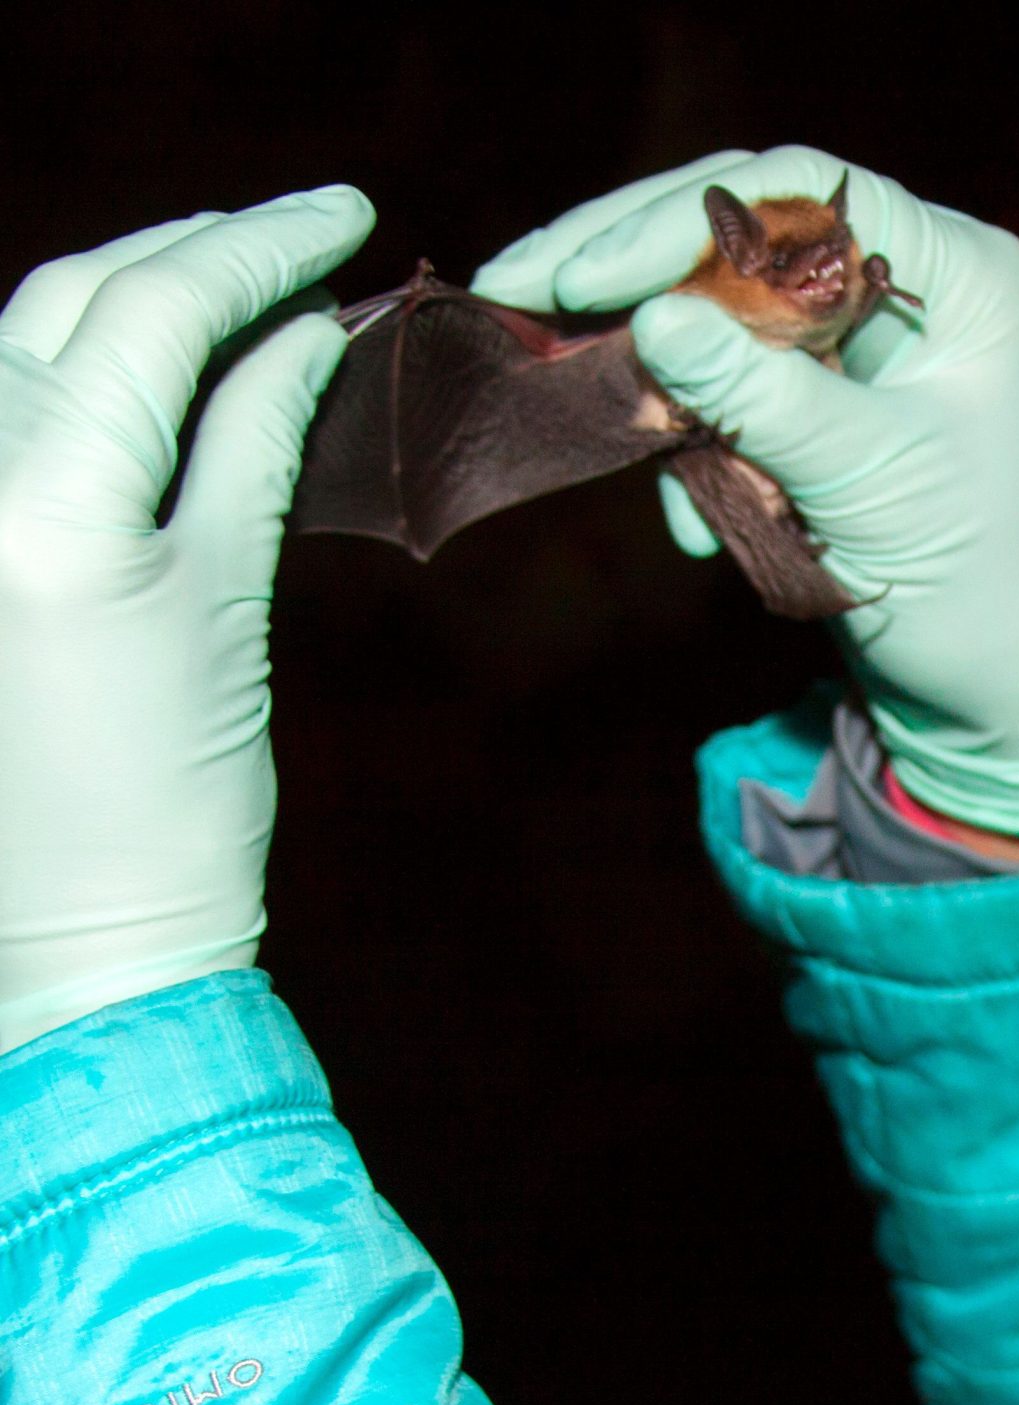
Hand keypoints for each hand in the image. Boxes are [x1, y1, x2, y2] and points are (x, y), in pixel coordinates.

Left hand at [0, 188, 374, 1054]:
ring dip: (132, 297)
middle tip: (306, 238)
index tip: (345, 215)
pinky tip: (161, 364)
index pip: (150, 315)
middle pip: (72, 300)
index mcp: (40, 505)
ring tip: (238, 286)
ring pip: (26, 338)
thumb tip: (302, 330)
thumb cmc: (168, 805)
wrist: (79, 935)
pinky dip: (86, 365)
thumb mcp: (222, 606)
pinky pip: (12, 409)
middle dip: (192, 254)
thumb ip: (253, 443)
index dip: (255, 246)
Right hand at [471, 148, 1018, 845]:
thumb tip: (648, 316)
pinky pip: (734, 397)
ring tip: (588, 409)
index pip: (802, 192)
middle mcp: (916, 288)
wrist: (1018, 701)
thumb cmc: (986, 585)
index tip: (584, 276)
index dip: (677, 220)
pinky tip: (691, 527)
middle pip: (746, 235)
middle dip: (632, 272)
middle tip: (514, 287)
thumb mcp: (869, 482)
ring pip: (726, 318)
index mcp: (960, 273)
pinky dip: (697, 450)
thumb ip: (761, 396)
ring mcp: (867, 352)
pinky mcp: (829, 416)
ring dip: (659, 375)